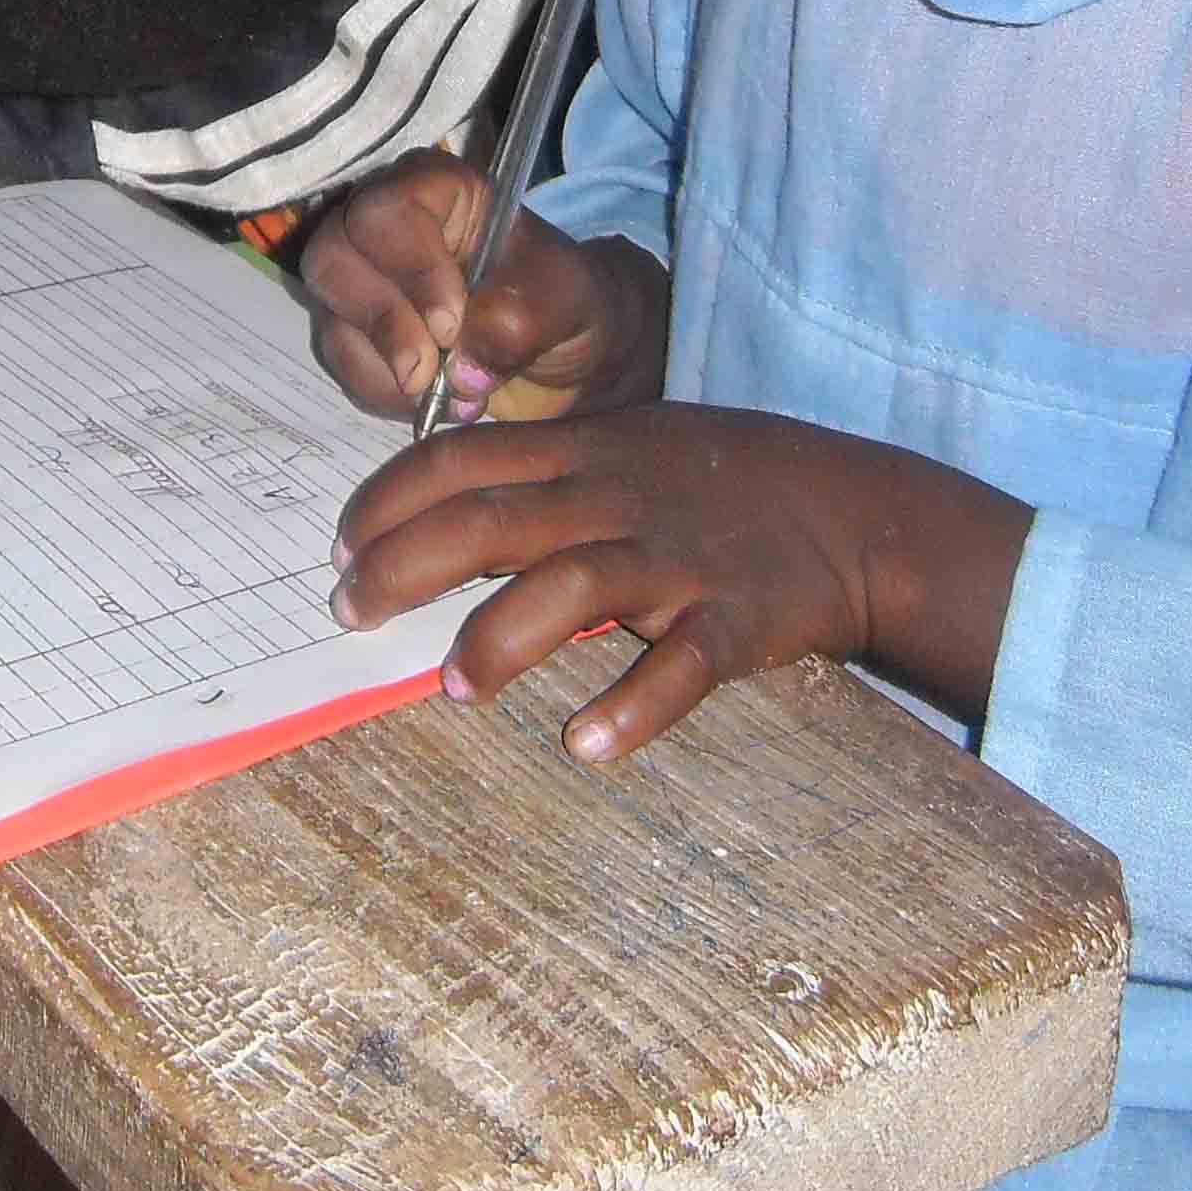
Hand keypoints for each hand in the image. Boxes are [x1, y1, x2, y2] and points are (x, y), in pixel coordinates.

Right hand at [297, 152, 665, 425]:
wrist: (561, 353)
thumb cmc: (564, 303)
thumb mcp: (564, 301)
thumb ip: (517, 322)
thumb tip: (460, 371)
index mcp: (440, 191)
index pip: (389, 208)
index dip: (411, 268)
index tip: (453, 323)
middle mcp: (387, 226)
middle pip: (333, 255)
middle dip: (384, 323)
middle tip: (431, 372)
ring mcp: (362, 278)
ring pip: (331, 314)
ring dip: (386, 365)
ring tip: (448, 392)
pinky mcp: (354, 331)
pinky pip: (341, 362)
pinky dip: (384, 391)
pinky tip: (434, 400)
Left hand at [331, 406, 1022, 762]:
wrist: (852, 509)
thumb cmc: (716, 481)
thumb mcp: (625, 448)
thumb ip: (538, 477)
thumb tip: (430, 517)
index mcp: (583, 450)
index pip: (458, 461)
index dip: (386, 503)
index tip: (339, 550)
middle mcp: (617, 495)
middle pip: (490, 520)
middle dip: (405, 566)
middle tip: (350, 613)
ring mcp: (676, 557)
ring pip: (574, 584)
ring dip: (503, 637)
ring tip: (454, 687)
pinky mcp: (733, 619)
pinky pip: (681, 666)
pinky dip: (635, 706)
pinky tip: (587, 743)